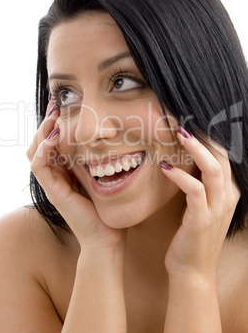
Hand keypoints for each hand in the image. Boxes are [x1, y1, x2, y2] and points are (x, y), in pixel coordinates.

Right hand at [27, 101, 124, 250]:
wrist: (107, 237)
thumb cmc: (108, 208)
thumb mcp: (103, 175)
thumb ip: (99, 159)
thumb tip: (110, 136)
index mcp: (65, 170)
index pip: (51, 141)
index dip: (54, 122)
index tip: (63, 104)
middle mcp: (55, 175)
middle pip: (40, 142)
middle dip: (46, 121)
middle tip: (56, 104)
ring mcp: (52, 183)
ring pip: (34, 150)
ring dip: (43, 131)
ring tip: (54, 116)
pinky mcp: (53, 191)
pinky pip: (39, 165)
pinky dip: (44, 148)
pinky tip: (55, 136)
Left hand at [161, 126, 240, 279]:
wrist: (193, 271)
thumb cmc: (191, 236)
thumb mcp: (200, 206)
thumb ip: (199, 184)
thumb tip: (182, 159)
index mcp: (227, 192)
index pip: (223, 155)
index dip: (208, 136)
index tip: (190, 121)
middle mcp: (227, 197)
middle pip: (222, 156)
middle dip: (204, 135)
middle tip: (183, 121)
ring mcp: (217, 208)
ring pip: (213, 169)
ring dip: (195, 148)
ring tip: (178, 133)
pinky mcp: (203, 219)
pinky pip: (195, 190)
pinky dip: (180, 176)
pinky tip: (164, 167)